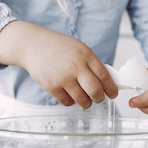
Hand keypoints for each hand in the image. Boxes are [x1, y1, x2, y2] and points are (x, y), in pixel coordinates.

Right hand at [0, 21, 117, 108]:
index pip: (104, 75)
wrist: (33, 45)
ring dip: (86, 103)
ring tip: (85, 100)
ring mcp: (63, 77)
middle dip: (100, 98)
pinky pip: (67, 102)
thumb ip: (92, 63)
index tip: (113, 94)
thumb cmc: (58, 47)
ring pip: (82, 100)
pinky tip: (70, 95)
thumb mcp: (79, 48)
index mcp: (85, 55)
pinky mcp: (51, 86)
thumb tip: (106, 82)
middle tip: (99, 98)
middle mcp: (75, 66)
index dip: (111, 88)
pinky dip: (71, 102)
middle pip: (95, 91)